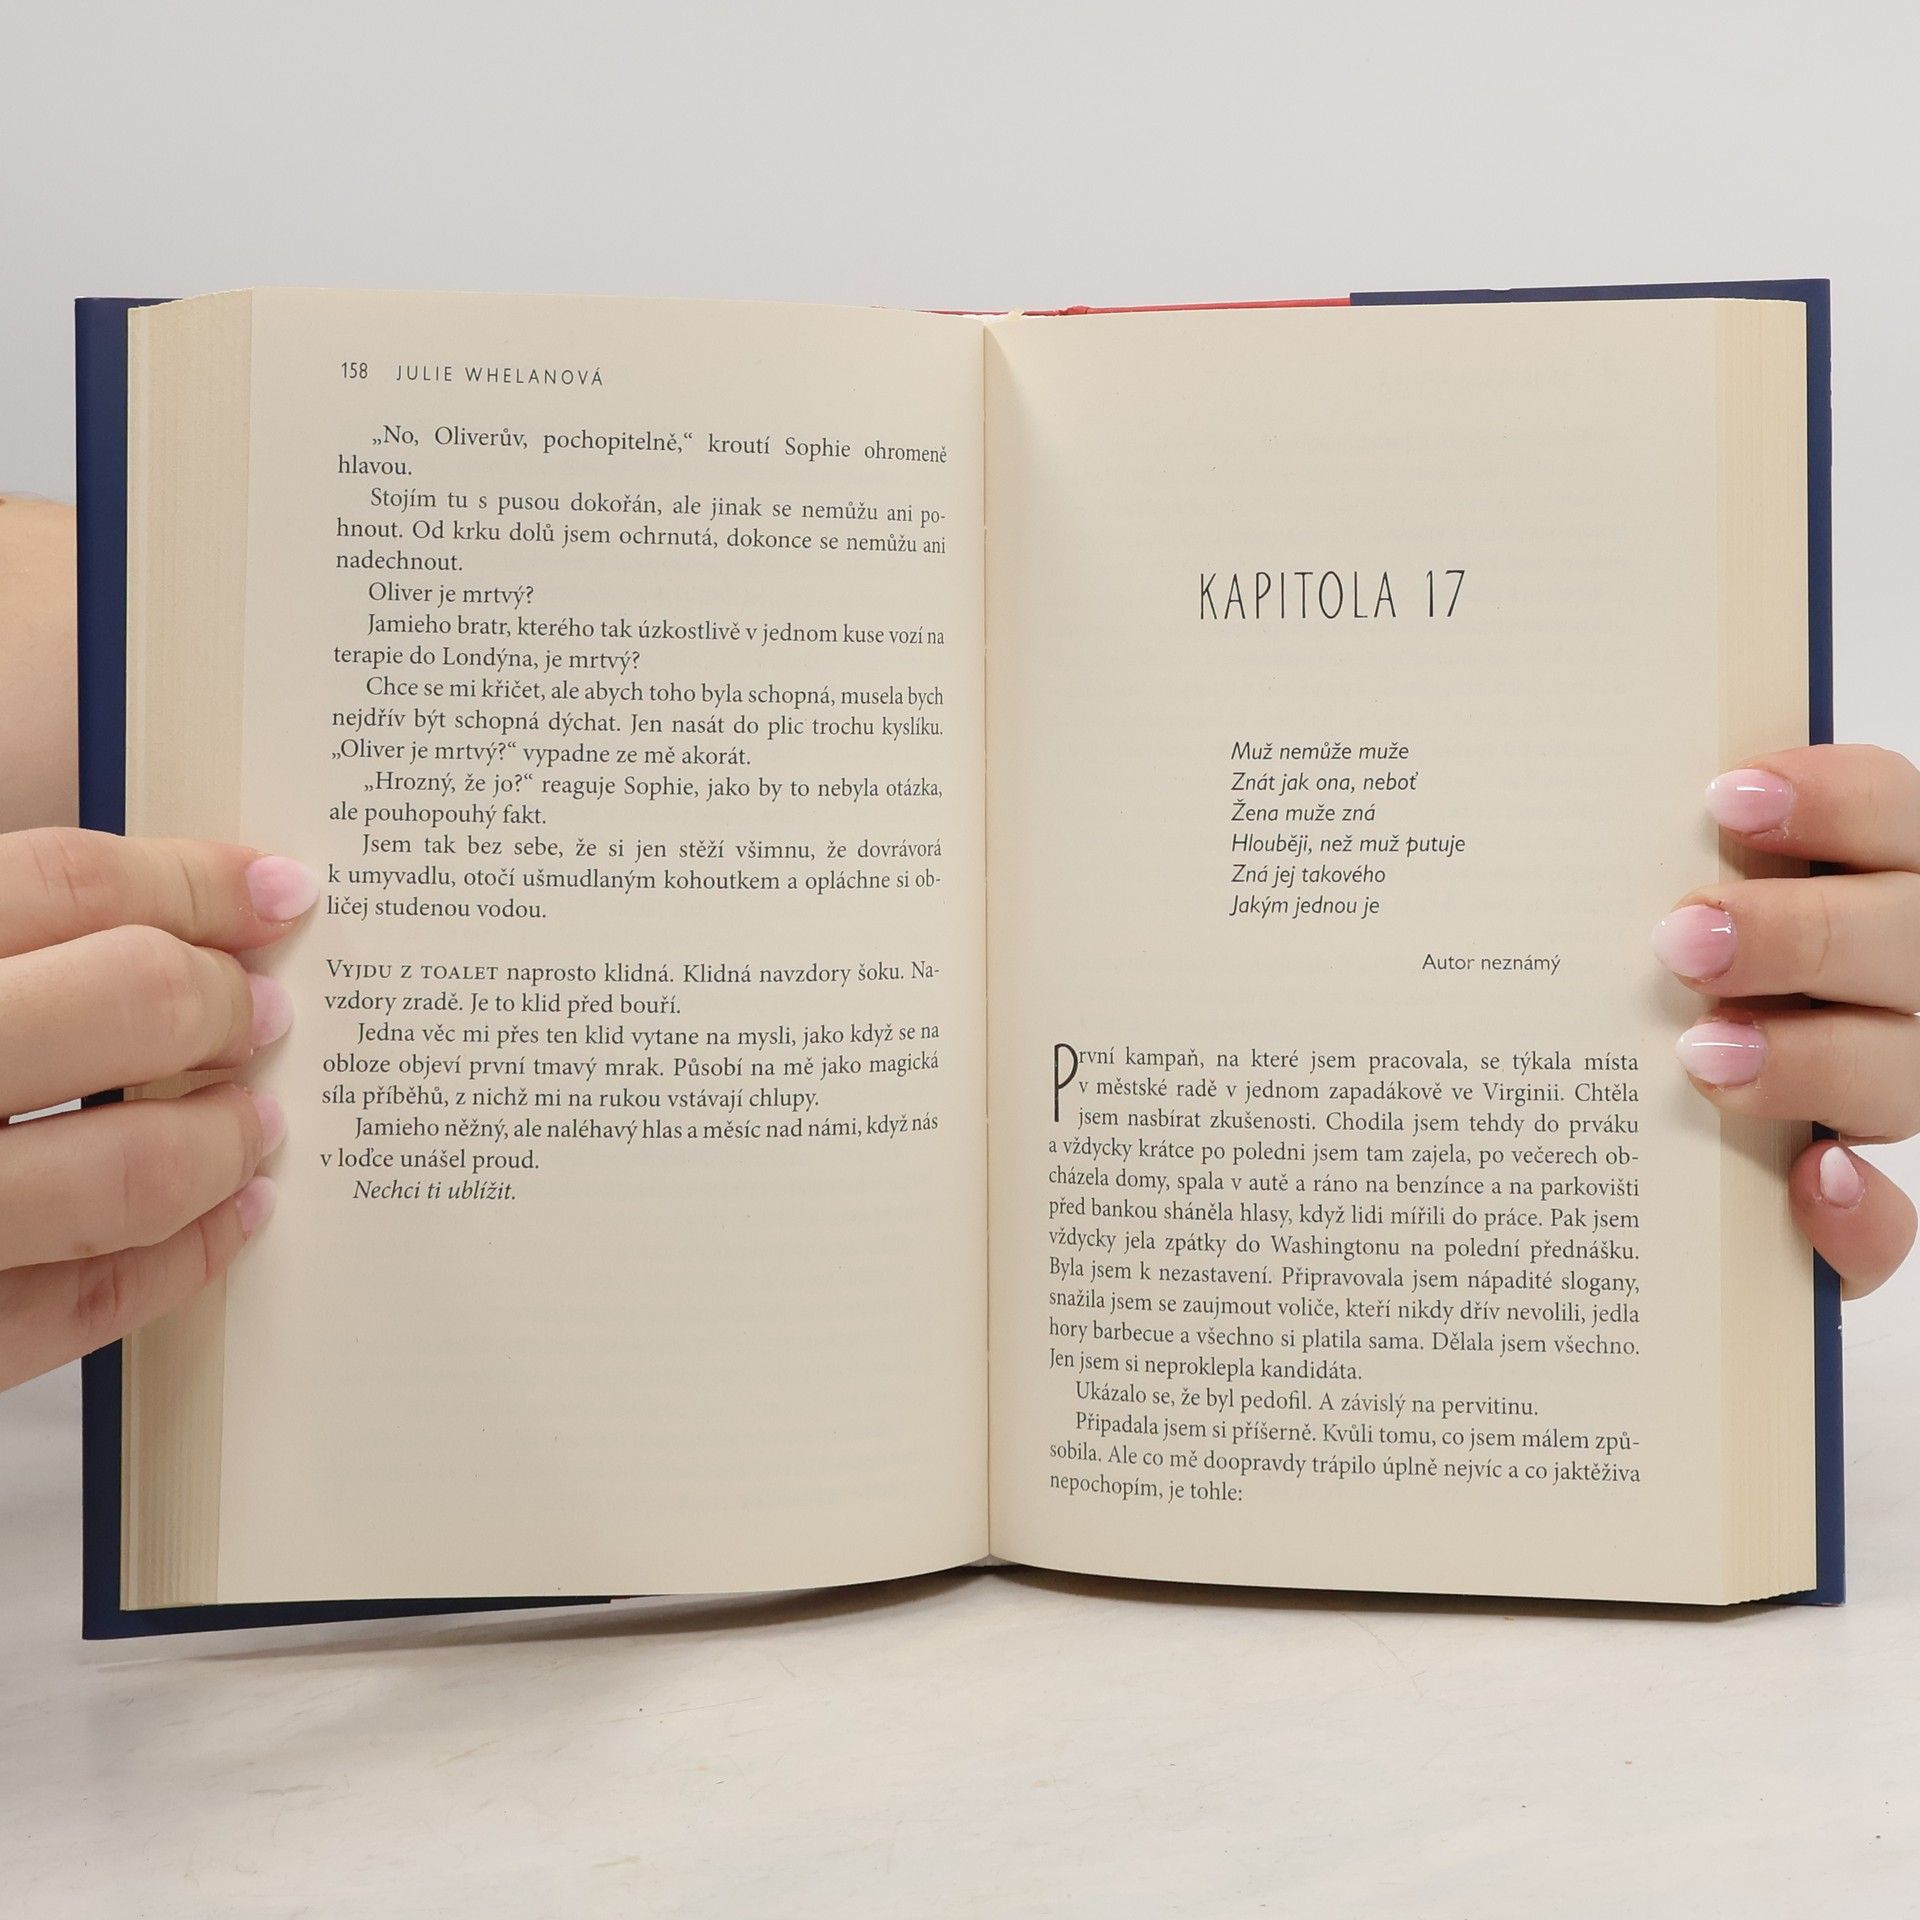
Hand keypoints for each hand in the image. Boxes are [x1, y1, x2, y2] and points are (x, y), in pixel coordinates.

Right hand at [0, 829, 316, 1388]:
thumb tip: (178, 915)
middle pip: (124, 1001)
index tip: (280, 892)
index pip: (67, 882)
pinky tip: (237, 1217)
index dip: (195, 882)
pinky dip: (183, 1258)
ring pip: (127, 1170)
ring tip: (260, 1119)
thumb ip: (16, 943)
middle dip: (223, 1003)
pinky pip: (88, 1303)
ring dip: (222, 1138)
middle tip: (267, 1014)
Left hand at [1655, 744, 1919, 1296]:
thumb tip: (1604, 815)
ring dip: (1810, 1060)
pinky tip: (1811, 1181)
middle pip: (1905, 935)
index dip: (1831, 799)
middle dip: (1801, 935)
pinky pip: (1888, 1220)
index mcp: (1869, 878)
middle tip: (1684, 942)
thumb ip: (1669, 870)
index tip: (1726, 802)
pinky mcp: (1855, 1199)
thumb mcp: (1668, 907)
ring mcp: (1889, 1081)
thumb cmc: (1652, 973)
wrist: (1647, 1139)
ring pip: (1901, 1070)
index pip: (1891, 811)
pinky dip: (1857, 1210)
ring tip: (1702, 1055)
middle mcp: (1898, 977)